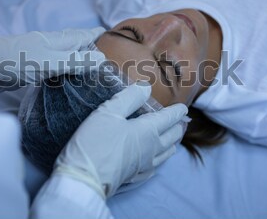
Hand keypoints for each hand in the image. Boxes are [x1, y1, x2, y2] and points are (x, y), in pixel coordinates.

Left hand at [0, 28, 105, 93]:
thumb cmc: (15, 61)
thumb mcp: (49, 62)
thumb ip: (75, 61)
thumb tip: (103, 58)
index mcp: (60, 39)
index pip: (88, 34)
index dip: (104, 37)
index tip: (122, 46)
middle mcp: (55, 45)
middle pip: (81, 45)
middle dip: (97, 52)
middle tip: (115, 66)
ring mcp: (45, 56)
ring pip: (70, 57)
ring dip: (83, 63)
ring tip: (99, 76)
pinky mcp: (36, 68)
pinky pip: (59, 68)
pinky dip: (70, 73)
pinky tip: (73, 83)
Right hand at [53, 83, 188, 198]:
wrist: (84, 179)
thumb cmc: (95, 142)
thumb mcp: (109, 112)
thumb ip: (129, 98)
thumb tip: (146, 88)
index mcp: (148, 131)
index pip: (169, 118)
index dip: (177, 111)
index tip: (182, 107)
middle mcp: (152, 148)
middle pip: (173, 136)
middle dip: (178, 126)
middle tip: (181, 120)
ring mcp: (145, 165)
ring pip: (167, 153)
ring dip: (172, 142)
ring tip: (172, 137)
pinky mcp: (136, 177)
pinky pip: (156, 167)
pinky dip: (161, 158)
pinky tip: (156, 159)